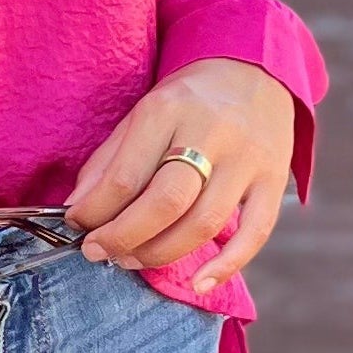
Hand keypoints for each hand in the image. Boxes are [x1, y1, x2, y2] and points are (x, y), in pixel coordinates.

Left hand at [65, 61, 298, 289]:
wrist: (255, 68)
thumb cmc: (188, 99)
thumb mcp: (143, 112)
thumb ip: (109, 160)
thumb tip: (77, 209)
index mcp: (169, 109)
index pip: (126, 176)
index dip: (95, 211)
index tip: (77, 227)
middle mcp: (212, 132)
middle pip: (165, 203)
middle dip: (123, 237)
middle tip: (98, 251)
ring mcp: (248, 159)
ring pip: (204, 223)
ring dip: (161, 253)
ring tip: (131, 260)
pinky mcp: (274, 179)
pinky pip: (255, 233)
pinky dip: (227, 266)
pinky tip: (199, 284)